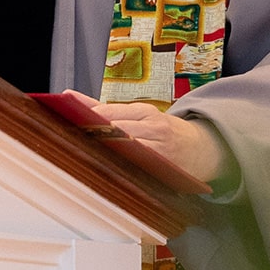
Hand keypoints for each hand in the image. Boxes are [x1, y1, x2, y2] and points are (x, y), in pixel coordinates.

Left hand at [61, 91, 236, 189]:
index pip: (110, 115)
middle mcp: (154, 129)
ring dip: (106, 154)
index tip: (68, 122)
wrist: (202, 148)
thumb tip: (68, 96)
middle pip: (117, 132)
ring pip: (128, 151)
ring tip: (84, 157)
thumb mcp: (139, 114)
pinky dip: (123, 170)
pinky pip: (140, 170)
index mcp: (145, 113)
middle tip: (71, 141)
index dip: (88, 119)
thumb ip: (102, 109)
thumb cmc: (162, 130)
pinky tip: (107, 172)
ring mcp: (160, 150)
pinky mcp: (164, 169)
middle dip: (94, 136)